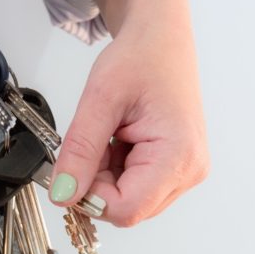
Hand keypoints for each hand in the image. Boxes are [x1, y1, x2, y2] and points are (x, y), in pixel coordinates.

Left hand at [49, 0, 208, 226]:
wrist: (164, 44)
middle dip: (100, 184)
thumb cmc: (143, 59)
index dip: (91, 196)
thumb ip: (80, 152)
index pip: (127, 209)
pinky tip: (125, 143)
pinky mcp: (181, 169)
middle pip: (131, 208)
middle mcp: (190, 170)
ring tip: (115, 138)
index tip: (75, 169)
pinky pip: (142, 189)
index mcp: (179, 156)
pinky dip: (122, 173)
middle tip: (98, 143)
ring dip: (110, 178)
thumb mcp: (101, 101)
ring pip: (134, 201)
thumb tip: (64, 194)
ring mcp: (187, 171)